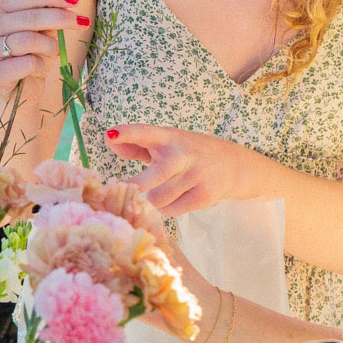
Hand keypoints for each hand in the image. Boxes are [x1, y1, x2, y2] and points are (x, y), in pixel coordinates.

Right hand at [0, 0, 89, 100]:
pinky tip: (39, 67)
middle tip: (83, 23)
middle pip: (31, 17)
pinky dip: (40, 65)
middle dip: (61, 18)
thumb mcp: (46, 28)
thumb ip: (52, 8)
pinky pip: (27, 63)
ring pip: (29, 40)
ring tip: (55, 51)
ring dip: (50, 46)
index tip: (76, 0)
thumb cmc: (34, 53)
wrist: (22, 88)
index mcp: (0, 8)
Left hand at [106, 123, 245, 215]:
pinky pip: (172, 210)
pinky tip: (174, 200)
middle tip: (124, 190)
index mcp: (169, 137)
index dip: (128, 133)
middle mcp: (183, 154)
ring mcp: (196, 174)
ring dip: (152, 201)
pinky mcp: (205, 195)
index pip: (146, 132)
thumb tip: (110, 140)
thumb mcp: (166, 143)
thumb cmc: (189, 153)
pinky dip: (167, 209)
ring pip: (159, 198)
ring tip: (158, 195)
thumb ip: (137, 145)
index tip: (110, 134)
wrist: (232, 165)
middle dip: (136, 185)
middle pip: (156, 174)